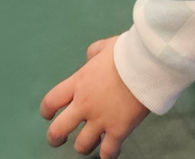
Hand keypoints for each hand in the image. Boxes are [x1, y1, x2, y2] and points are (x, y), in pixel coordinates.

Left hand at [41, 36, 149, 157]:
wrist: (147, 63)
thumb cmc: (127, 52)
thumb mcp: (105, 47)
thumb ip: (93, 53)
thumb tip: (90, 59)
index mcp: (78, 83)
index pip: (51, 101)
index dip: (47, 110)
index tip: (49, 115)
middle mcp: (84, 105)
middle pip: (58, 130)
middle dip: (56, 138)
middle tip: (59, 140)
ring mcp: (100, 120)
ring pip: (81, 145)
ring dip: (84, 146)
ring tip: (91, 143)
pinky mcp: (118, 130)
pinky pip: (108, 151)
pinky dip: (107, 154)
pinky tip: (110, 152)